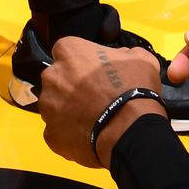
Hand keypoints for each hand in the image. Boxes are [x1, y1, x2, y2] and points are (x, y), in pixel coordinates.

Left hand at [41, 37, 165, 169]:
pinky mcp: (50, 134)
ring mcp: (48, 106)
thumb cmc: (133, 90)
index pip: (67, 52)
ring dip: (68, 112)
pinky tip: (88, 138)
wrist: (130, 132)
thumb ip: (123, 53)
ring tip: (92, 121)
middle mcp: (52, 75)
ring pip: (55, 106)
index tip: (95, 76)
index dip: (81, 65)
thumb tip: (121, 56)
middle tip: (94, 100)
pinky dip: (69, 135)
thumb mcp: (140, 59)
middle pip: (58, 79)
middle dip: (71, 88)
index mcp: (68, 51)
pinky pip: (57, 132)